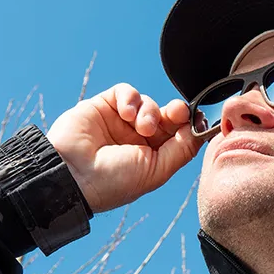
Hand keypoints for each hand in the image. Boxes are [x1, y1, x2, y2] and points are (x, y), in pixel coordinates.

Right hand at [47, 84, 200, 212]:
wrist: (72, 175)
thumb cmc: (113, 182)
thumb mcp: (156, 170)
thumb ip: (182, 150)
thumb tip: (201, 128)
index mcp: (152, 157)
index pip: (178, 134)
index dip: (188, 124)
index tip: (195, 119)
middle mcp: (137, 139)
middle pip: (166, 115)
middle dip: (175, 112)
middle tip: (176, 112)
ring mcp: (120, 122)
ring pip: (148, 103)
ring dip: (150, 111)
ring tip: (142, 126)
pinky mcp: (103, 106)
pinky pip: (126, 92)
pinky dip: (131, 98)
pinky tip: (125, 114)